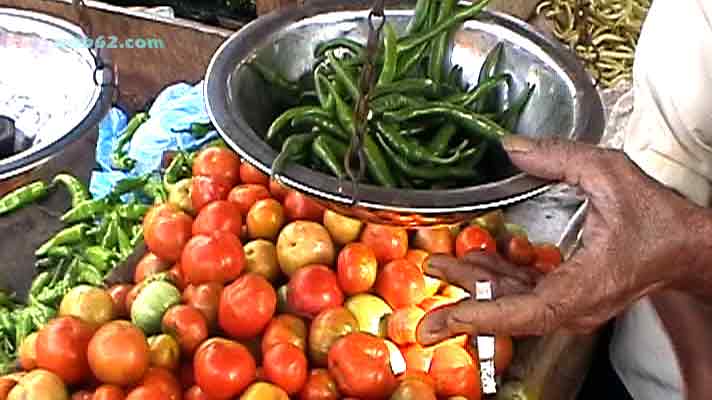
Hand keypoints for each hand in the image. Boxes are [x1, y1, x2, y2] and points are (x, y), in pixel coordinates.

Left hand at [417, 136, 711, 344]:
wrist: (688, 248)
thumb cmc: (659, 219)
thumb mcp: (611, 175)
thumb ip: (559, 157)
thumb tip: (510, 146)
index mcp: (585, 287)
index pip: (528, 312)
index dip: (485, 315)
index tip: (450, 317)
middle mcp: (575, 305)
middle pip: (509, 311)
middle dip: (464, 309)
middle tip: (423, 316)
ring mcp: (571, 304)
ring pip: (513, 301)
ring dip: (476, 285)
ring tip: (439, 267)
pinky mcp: (568, 295)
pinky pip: (525, 291)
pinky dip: (498, 277)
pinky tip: (476, 260)